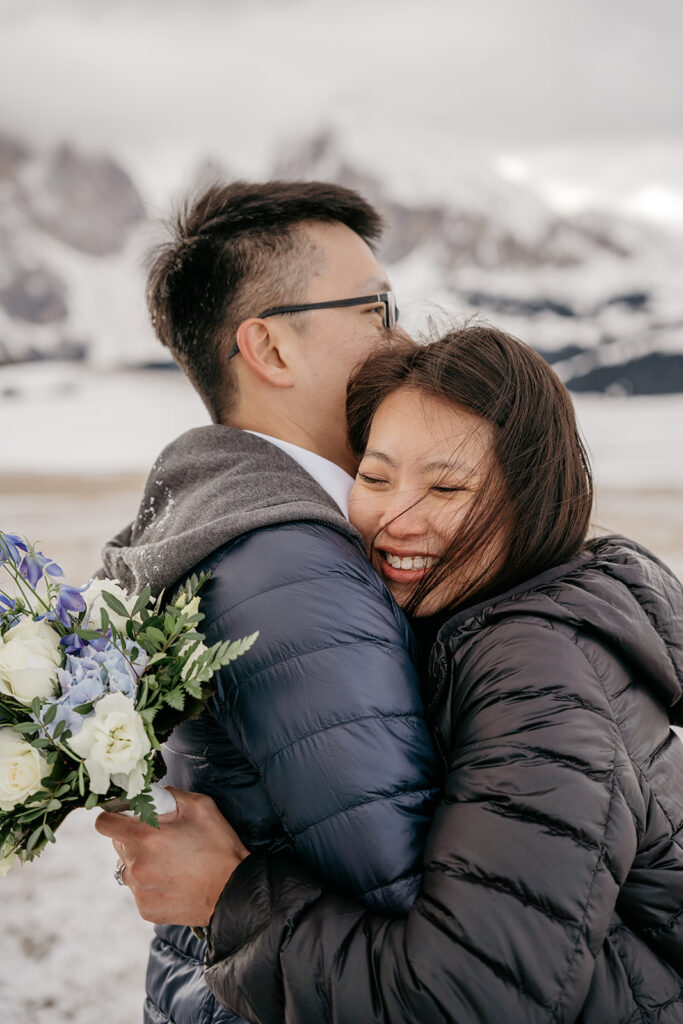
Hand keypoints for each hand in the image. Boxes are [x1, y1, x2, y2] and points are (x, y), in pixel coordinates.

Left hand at [95, 787, 248, 925]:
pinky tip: (174, 881)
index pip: (104, 823)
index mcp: (145, 836)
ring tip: (171, 863)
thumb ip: (170, 795)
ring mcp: (140, 890)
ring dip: (142, 862)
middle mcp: (136, 865)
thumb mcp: (200, 806)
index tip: (126, 817)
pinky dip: (151, 884)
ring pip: (128, 868)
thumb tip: (152, 794)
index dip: (114, 816)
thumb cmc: (219, 846)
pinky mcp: (146, 909)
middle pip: (118, 844)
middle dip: (134, 837)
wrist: (235, 891)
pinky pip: (140, 890)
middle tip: (162, 838)